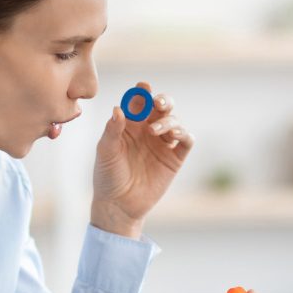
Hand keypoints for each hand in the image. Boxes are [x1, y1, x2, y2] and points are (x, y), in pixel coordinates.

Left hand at [91, 81, 193, 237]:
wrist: (119, 205)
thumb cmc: (107, 177)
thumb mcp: (105, 152)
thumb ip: (112, 130)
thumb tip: (119, 108)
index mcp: (130, 125)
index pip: (139, 102)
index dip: (142, 92)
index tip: (144, 87)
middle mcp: (148, 131)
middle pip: (162, 107)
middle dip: (163, 100)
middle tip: (158, 103)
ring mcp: (162, 144)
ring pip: (174, 121)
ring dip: (169, 120)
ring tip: (156, 130)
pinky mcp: (174, 159)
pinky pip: (186, 141)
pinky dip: (184, 133)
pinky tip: (174, 134)